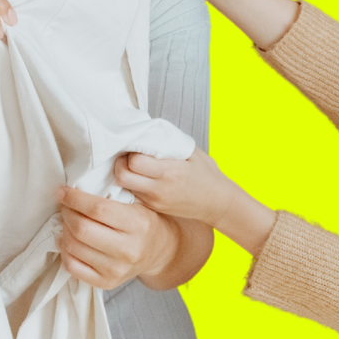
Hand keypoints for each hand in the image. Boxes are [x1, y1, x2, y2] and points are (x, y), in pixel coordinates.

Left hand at [55, 186, 182, 289]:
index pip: (98, 209)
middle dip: (66, 213)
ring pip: (73, 247)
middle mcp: (128, 250)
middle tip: (64, 205)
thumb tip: (76, 188)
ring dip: (63, 230)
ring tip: (66, 221)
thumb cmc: (145, 222)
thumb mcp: (138, 202)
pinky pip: (72, 267)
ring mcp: (116, 269)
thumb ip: (112, 194)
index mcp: (138, 224)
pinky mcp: (106, 283)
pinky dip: (64, 250)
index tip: (62, 191)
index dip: (74, 198)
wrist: (160, 252)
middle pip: (82, 229)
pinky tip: (68, 239)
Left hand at [112, 148, 234, 225]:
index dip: (131, 151)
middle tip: (128, 155)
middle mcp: (159, 188)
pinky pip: (132, 194)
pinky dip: (131, 184)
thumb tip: (148, 130)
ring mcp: (155, 201)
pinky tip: (139, 177)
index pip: (134, 161)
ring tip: (133, 166)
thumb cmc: (207, 175)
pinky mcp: (154, 207)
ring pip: (123, 187)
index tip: (136, 145)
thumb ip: (169, 142)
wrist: (217, 203)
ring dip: (124, 174)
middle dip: (120, 163)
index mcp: (170, 172)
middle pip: (122, 176)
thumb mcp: (192, 153)